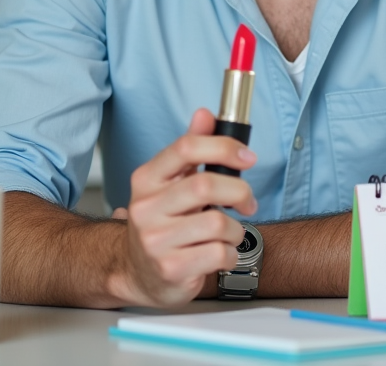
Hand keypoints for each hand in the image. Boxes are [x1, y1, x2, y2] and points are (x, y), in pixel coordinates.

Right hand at [112, 108, 257, 306]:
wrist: (137, 272)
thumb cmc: (162, 222)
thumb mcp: (169, 183)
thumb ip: (189, 150)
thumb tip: (205, 114)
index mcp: (147, 179)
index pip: (186, 148)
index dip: (223, 147)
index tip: (247, 157)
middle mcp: (146, 208)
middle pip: (206, 185)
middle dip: (239, 191)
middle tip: (247, 202)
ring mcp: (156, 241)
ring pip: (218, 224)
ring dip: (235, 230)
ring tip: (227, 234)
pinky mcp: (171, 269)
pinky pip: (220, 254)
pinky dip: (230, 254)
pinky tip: (219, 254)